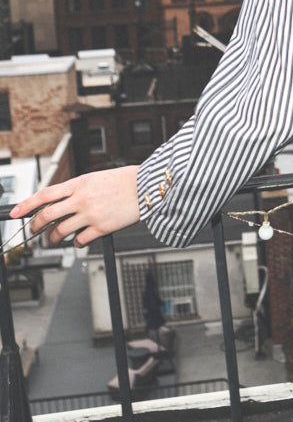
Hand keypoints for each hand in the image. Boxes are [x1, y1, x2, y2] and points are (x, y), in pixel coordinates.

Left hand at [9, 166, 141, 247]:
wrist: (148, 186)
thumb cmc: (124, 181)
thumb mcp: (95, 178)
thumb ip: (76, 189)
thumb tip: (58, 202)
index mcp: (79, 183)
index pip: (45, 195)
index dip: (26, 205)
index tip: (15, 213)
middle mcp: (82, 199)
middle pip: (47, 215)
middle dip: (36, 226)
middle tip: (34, 231)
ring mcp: (91, 214)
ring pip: (60, 231)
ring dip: (53, 238)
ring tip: (54, 239)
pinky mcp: (102, 228)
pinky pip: (80, 240)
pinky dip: (75, 243)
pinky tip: (79, 240)